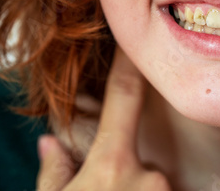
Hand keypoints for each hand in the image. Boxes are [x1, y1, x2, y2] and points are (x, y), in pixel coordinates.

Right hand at [36, 47, 171, 189]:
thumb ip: (55, 171)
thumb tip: (51, 144)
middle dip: (120, 172)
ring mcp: (168, 190)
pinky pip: (164, 190)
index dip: (128, 64)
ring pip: (149, 180)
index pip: (124, 95)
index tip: (131, 43)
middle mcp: (149, 175)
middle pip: (134, 155)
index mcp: (111, 165)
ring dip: (133, 190)